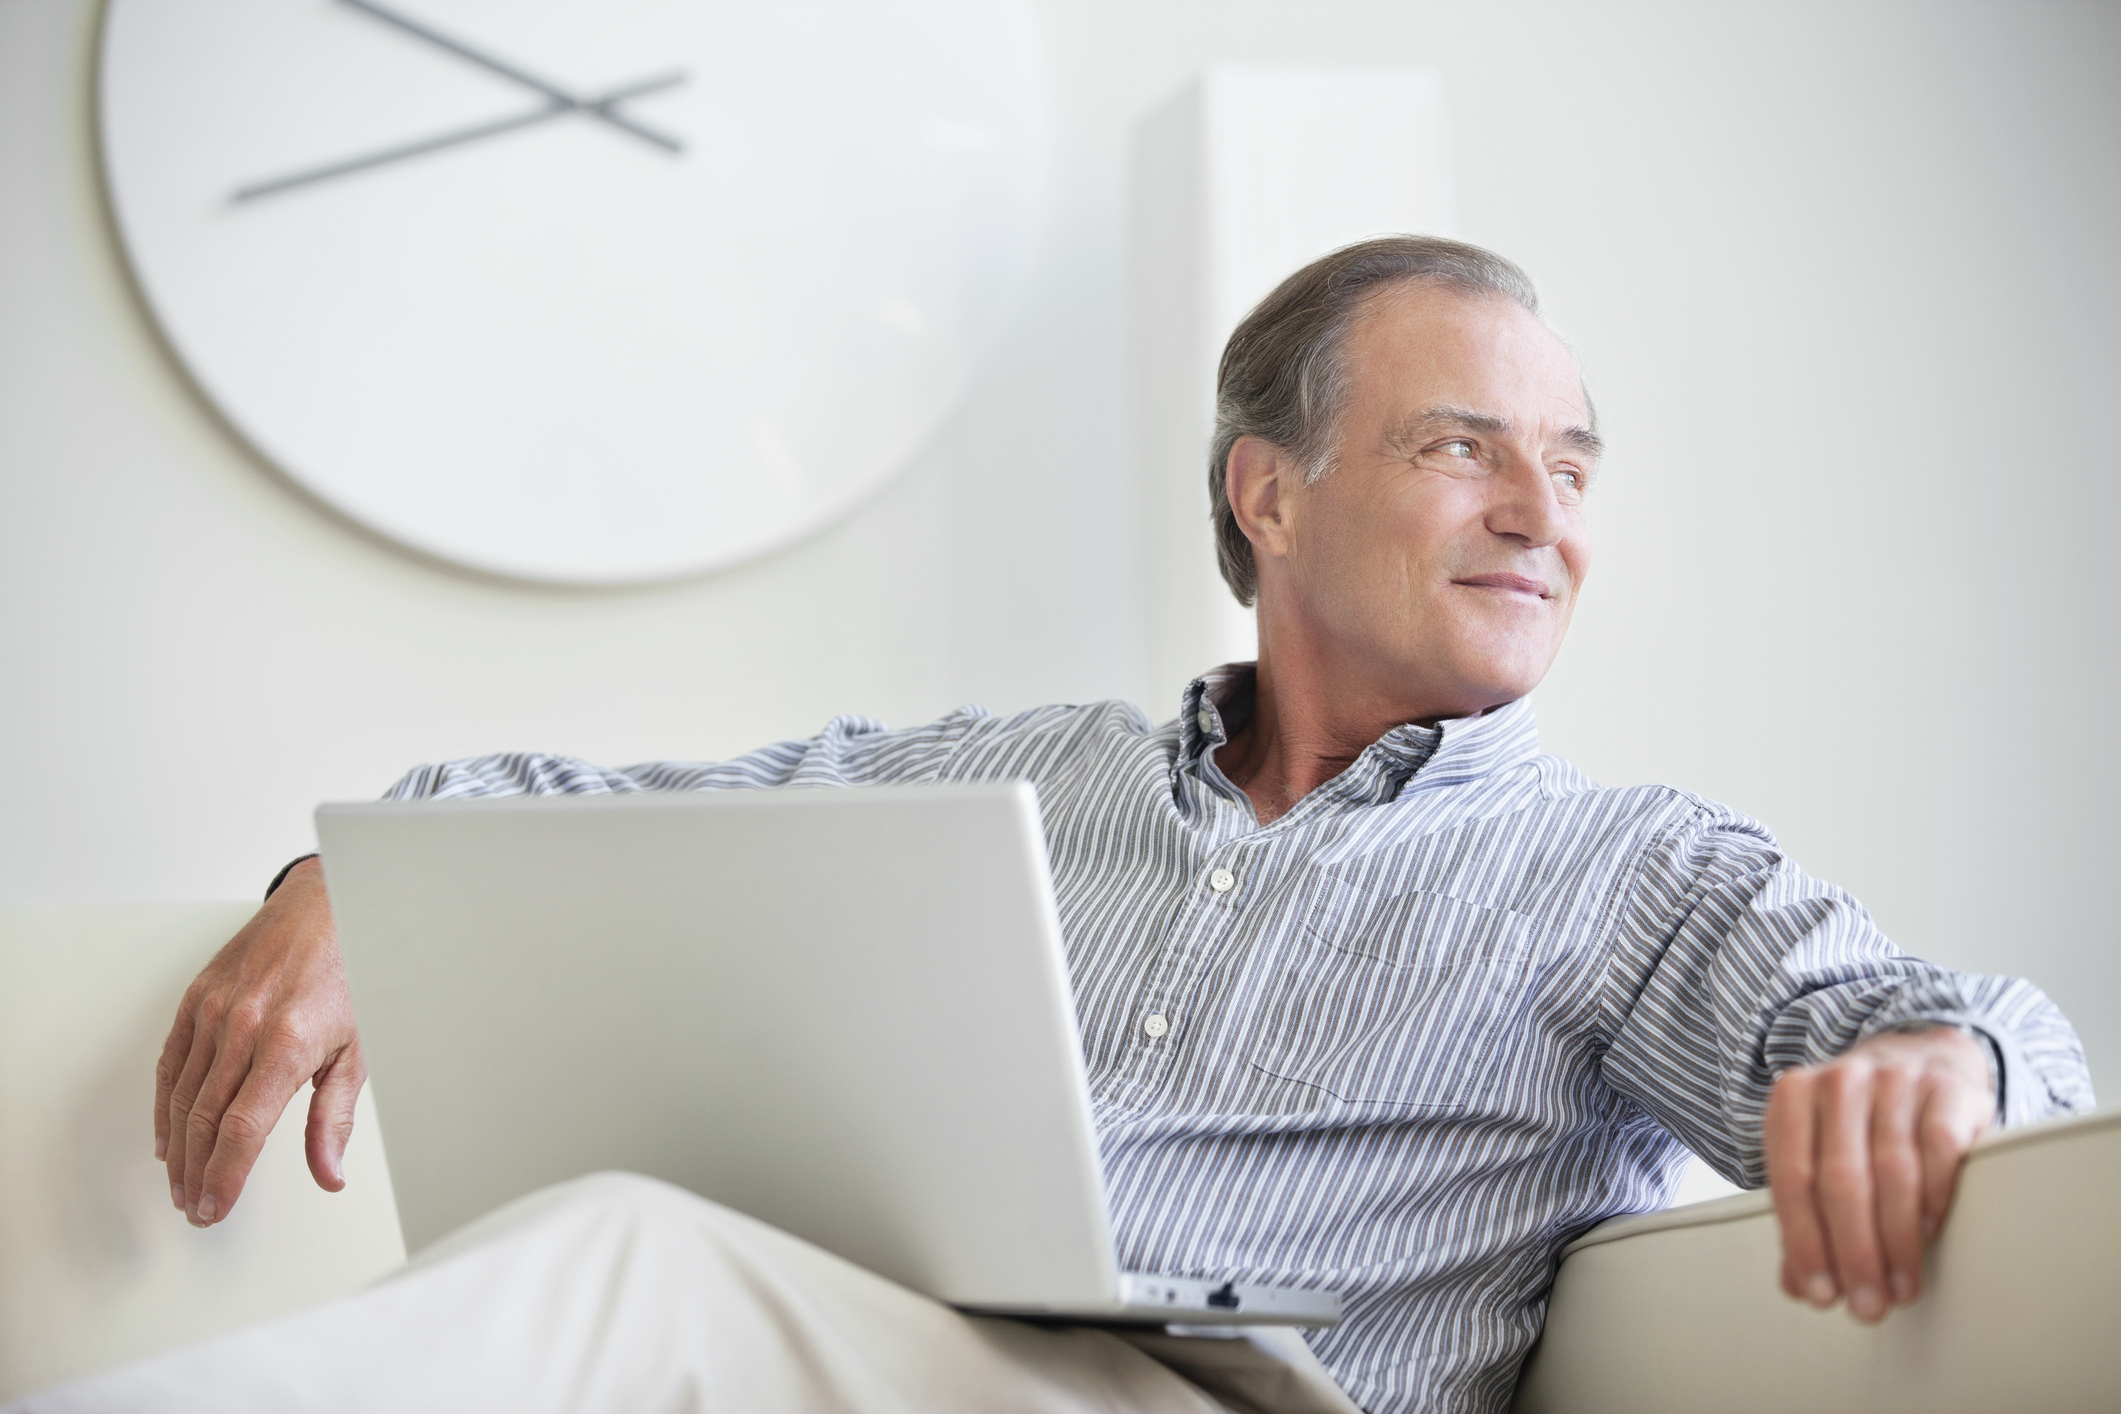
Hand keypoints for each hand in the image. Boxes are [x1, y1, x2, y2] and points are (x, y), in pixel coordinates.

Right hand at [155, 858, 363, 1225]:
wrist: (324, 907)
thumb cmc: (349, 974)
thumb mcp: (358, 1049)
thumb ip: (334, 1117)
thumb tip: (328, 1174)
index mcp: (287, 1042)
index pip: (243, 1129)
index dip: (225, 1176)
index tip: (217, 1207)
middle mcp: (243, 1026)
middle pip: (205, 1120)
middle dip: (198, 1173)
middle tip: (197, 1208)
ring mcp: (214, 1011)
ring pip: (182, 1097)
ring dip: (177, 1149)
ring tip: (181, 1184)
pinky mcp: (197, 999)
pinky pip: (170, 1063)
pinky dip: (165, 1105)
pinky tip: (167, 1135)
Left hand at [1765, 1026, 1993, 1322]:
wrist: (1921, 1057)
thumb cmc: (1862, 1121)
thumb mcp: (1819, 1151)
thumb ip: (1804, 1212)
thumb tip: (1798, 1284)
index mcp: (1793, 1097)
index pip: (1791, 1179)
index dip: (1805, 1242)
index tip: (1820, 1293)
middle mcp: (1841, 1082)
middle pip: (1841, 1180)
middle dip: (1854, 1253)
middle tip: (1868, 1304)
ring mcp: (1895, 1081)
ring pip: (1891, 1171)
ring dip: (1897, 1242)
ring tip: (1901, 1286)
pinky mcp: (1947, 1090)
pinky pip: (1939, 1151)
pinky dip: (1933, 1199)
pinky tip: (1929, 1234)